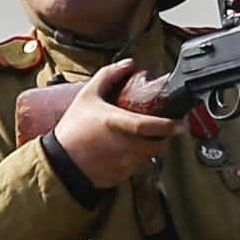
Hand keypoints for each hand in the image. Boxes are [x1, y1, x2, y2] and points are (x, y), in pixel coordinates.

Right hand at [50, 58, 182, 187]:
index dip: (169, 126)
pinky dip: (136, 159)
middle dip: (161, 136)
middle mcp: (123, 145)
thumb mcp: (87, 96)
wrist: (58, 161)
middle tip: (158, 128)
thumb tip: (128, 64)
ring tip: (136, 138)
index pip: (150, 126)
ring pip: (148, 156)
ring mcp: (123, 163)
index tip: (181, 124)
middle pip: (156, 143)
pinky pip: (137, 168)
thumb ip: (108, 76)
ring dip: (148, 147)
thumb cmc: (73, 128)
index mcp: (117, 124)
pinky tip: (123, 151)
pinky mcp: (121, 176)